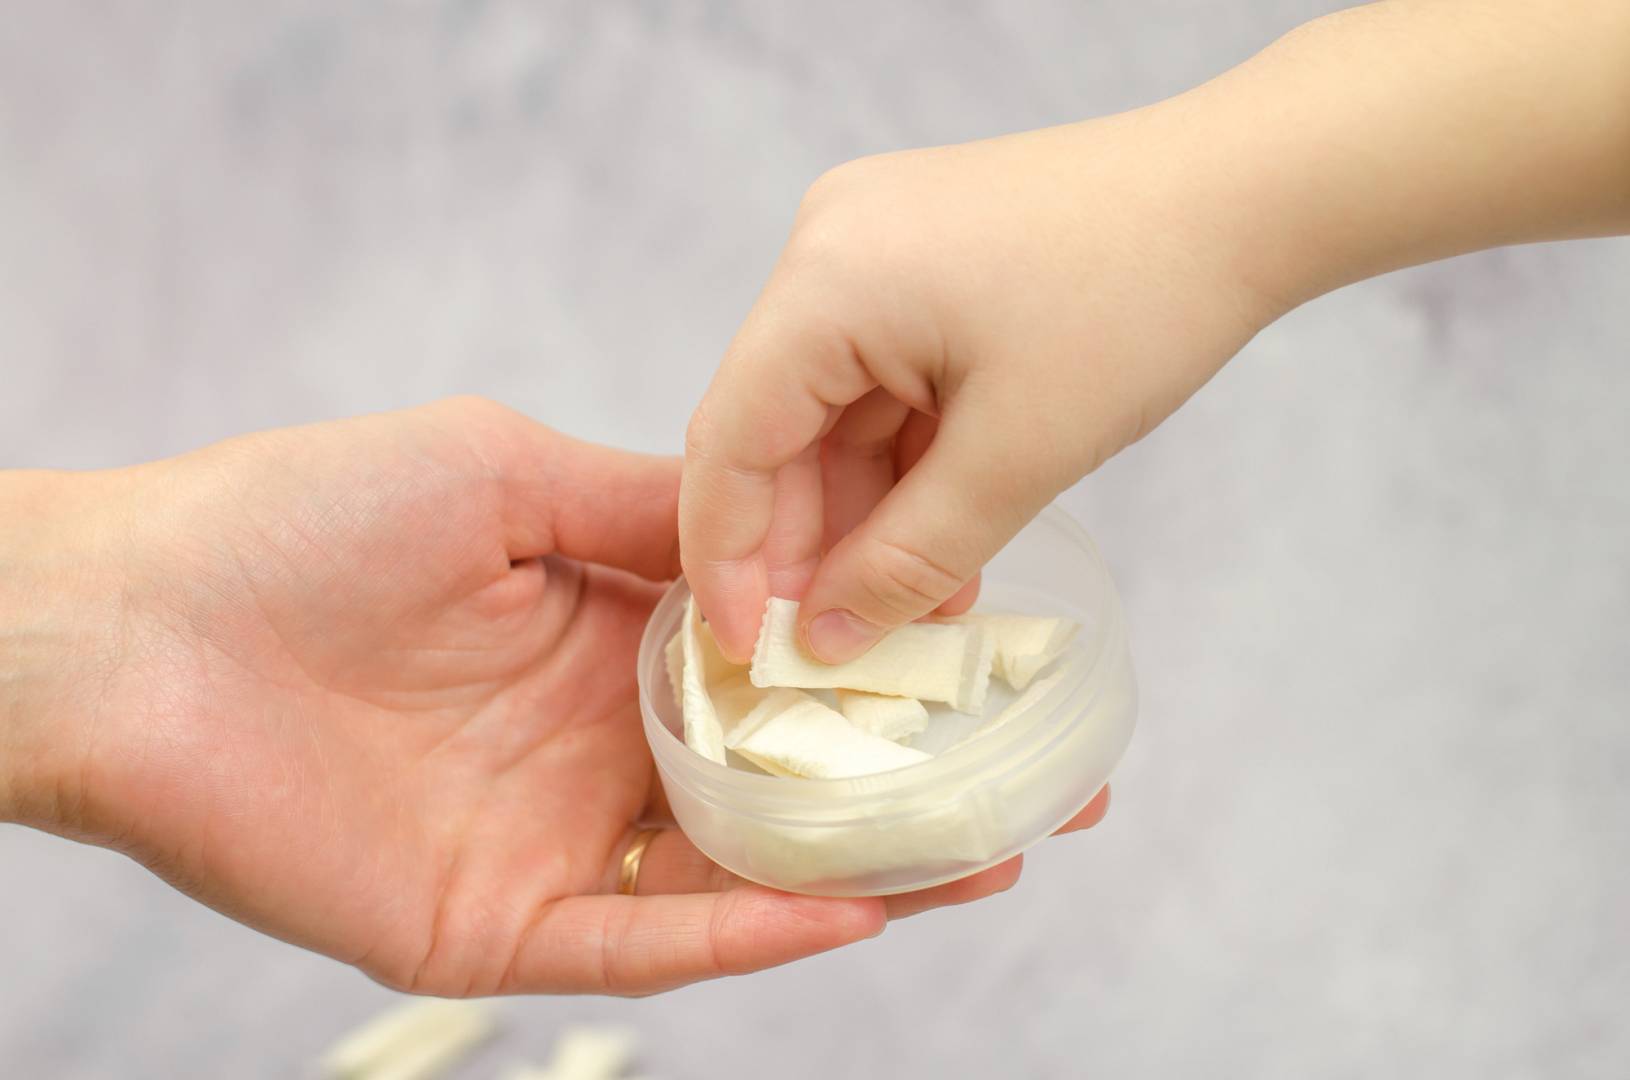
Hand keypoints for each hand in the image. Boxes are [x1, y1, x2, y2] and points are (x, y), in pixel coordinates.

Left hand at [1, 398, 1108, 995]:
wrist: (143, 625)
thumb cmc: (308, 517)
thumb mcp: (511, 471)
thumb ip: (654, 508)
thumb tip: (784, 531)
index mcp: (609, 629)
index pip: (781, 662)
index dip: (886, 664)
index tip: (996, 654)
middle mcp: (598, 738)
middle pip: (783, 779)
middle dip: (910, 784)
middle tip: (1041, 784)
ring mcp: (556, 834)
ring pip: (737, 868)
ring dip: (863, 869)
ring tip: (986, 853)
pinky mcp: (499, 920)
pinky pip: (644, 935)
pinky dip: (745, 926)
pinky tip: (846, 907)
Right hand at [680, 122, 1274, 661]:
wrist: (1247, 192)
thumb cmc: (1140, 304)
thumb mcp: (1016, 458)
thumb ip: (904, 561)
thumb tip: (823, 640)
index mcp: (827, 281)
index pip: (730, 439)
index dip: (726, 556)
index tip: (742, 649)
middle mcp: (828, 251)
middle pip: (776, 427)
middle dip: (809, 543)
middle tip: (840, 640)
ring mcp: (874, 249)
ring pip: (834, 413)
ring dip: (869, 514)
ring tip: (917, 604)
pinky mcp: (921, 263)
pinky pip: (883, 381)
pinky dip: (908, 464)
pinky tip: (946, 540)